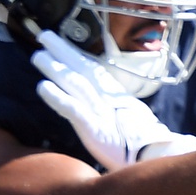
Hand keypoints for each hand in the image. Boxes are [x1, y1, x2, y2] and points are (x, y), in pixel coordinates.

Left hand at [31, 31, 195, 167]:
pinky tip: (41, 86)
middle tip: (44, 35)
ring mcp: (100, 112)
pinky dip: (57, 97)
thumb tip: (103, 104)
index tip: (61, 42)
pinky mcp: (94, 128)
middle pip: (83, 69)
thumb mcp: (129, 120)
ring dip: (55, 68)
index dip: (77, 54)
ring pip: (75, 83)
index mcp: (116, 96)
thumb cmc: (144, 145)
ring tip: (37, 56)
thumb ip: (114, 110)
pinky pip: (73, 109)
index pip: (94, 70)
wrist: (158, 159)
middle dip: (63, 51)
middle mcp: (107, 98)